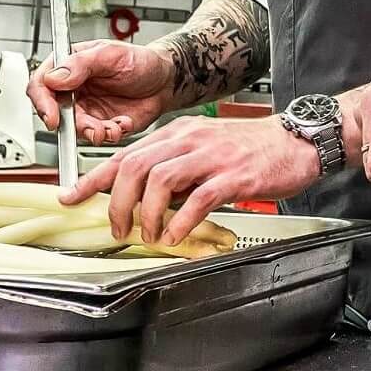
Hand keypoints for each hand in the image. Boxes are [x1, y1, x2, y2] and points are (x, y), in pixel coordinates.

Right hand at [28, 40, 176, 144]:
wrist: (166, 81)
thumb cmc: (140, 61)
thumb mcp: (111, 54)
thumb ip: (81, 63)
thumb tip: (55, 77)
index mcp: (68, 67)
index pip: (41, 85)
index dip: (42, 102)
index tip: (53, 117)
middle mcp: (73, 90)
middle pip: (54, 112)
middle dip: (72, 125)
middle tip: (91, 127)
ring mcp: (86, 109)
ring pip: (75, 129)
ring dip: (93, 132)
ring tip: (113, 127)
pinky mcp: (100, 124)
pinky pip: (97, 136)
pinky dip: (109, 135)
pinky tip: (123, 124)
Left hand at [63, 116, 320, 244]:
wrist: (298, 141)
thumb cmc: (254, 148)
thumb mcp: (205, 149)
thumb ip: (176, 168)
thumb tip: (146, 197)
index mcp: (178, 134)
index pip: (124, 154)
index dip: (93, 178)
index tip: (71, 196)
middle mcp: (190, 140)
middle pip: (135, 166)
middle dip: (117, 202)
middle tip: (119, 228)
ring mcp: (212, 156)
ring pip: (160, 180)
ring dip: (147, 214)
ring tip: (150, 235)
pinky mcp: (235, 175)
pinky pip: (198, 199)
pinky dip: (181, 221)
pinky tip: (177, 236)